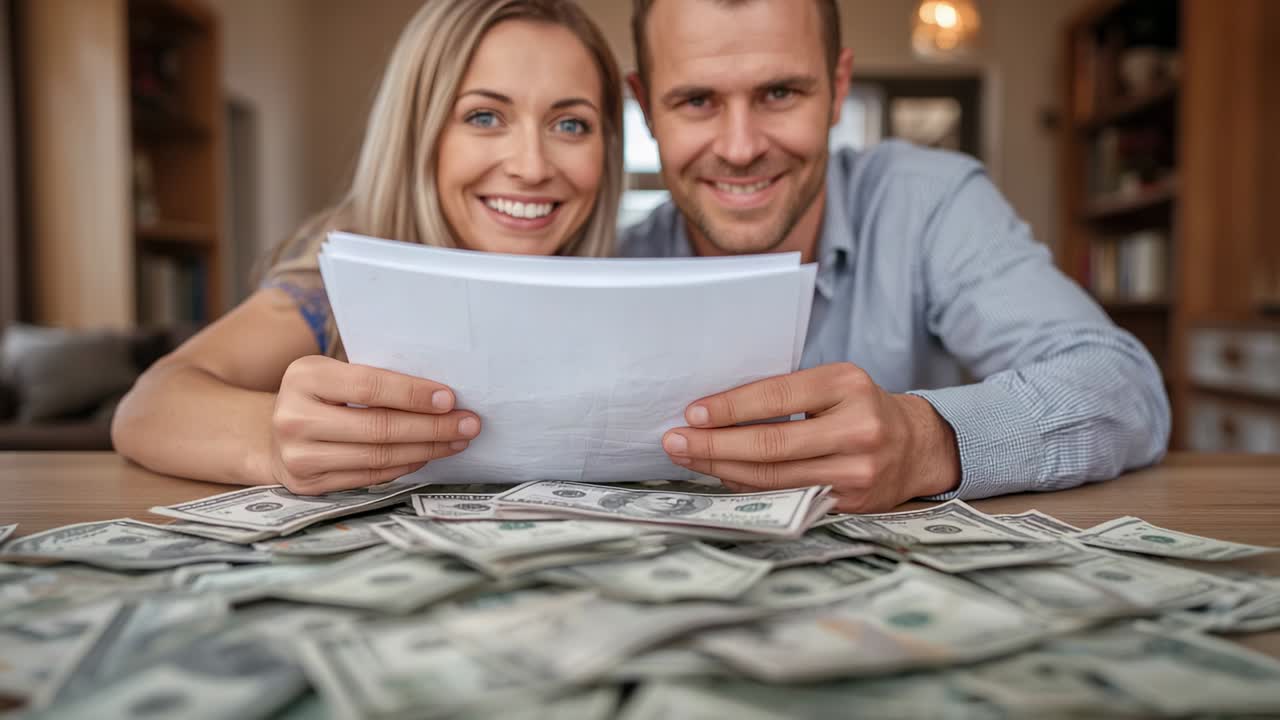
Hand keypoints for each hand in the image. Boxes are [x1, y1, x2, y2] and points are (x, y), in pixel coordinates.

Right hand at [268, 356, 479, 493]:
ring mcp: (299, 455)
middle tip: (468, 423)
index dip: (414, 394)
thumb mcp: (334, 374)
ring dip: (426, 449)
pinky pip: (370, 476)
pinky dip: (405, 466)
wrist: (272, 433)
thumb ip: (374, 379)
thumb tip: (440, 395)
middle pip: (379, 426)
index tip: (450, 399)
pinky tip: (427, 455)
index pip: (370, 387)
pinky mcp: (308, 484)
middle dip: (432, 426)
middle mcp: (294, 417)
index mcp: (304, 376)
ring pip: (378, 455)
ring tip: (456, 440)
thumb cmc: (319, 396)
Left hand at [661, 363, 959, 512]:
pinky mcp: (852, 502)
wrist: (917, 445)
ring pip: (774, 477)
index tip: (692, 413)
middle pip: (771, 444)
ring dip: (723, 468)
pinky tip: (723, 476)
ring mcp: (857, 471)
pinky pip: (786, 496)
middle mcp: (857, 428)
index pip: (777, 396)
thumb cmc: (859, 407)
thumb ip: (785, 394)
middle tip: (674, 442)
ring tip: (689, 459)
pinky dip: (749, 487)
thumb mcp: (833, 384)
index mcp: (847, 384)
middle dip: (715, 444)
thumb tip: (714, 411)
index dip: (730, 407)